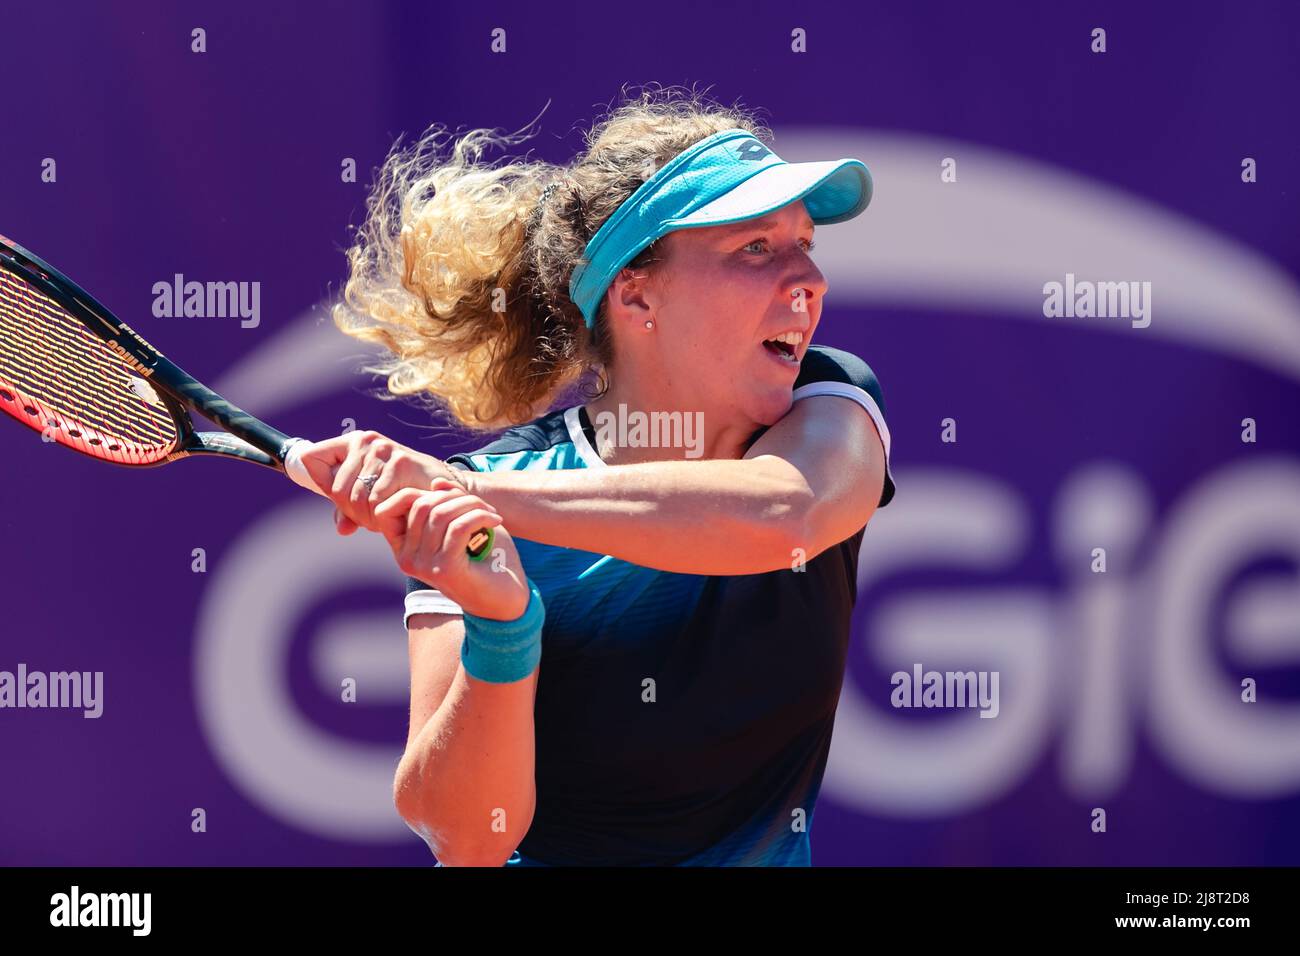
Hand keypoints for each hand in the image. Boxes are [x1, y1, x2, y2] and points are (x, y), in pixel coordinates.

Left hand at [293, 431, 486, 535]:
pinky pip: (378, 501)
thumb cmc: (404, 491)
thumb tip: (341, 528)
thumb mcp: (371, 498)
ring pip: (356, 497)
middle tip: (369, 520)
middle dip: (352, 512)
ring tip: (383, 519)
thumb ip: (350, 510)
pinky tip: (395, 515)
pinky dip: (383, 516)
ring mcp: (383, 449)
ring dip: (368, 517)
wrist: (443, 488)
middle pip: (336, 489)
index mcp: (352, 443)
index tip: (334, 496)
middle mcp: (365, 441)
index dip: (319, 482)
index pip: (311, 458)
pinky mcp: (400, 462)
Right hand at [374, 479, 526, 620]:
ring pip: (440, 513)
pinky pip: (459, 526)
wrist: (505, 600)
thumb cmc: (484, 560)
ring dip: (471, 505)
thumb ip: (447, 504)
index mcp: (404, 548)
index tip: (451, 496)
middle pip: (421, 505)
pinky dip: (480, 516)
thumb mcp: (461, 524)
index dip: (416, 493)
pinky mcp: (445, 570)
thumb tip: (437, 483)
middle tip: (481, 504)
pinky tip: (495, 520)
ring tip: (490, 512)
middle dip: (454, 496)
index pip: (387, 509)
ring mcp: (423, 566)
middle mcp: (406, 559)